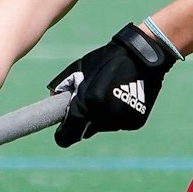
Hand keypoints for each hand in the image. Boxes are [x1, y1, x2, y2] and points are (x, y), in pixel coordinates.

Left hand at [47, 23, 176, 147]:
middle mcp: (104, 117)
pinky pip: (119, 124)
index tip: (62, 131)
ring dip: (102, 116)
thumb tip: (51, 100)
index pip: (68, 135)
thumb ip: (62, 86)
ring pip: (103, 127)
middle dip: (85, 120)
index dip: (63, 134)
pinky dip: (117, 115)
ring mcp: (121, 121)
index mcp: (87, 104)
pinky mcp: (134, 122)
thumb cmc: (106, 59)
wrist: (142, 56)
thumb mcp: (79, 68)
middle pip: (86, 130)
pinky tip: (123, 97)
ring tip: (109, 93)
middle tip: (91, 101)